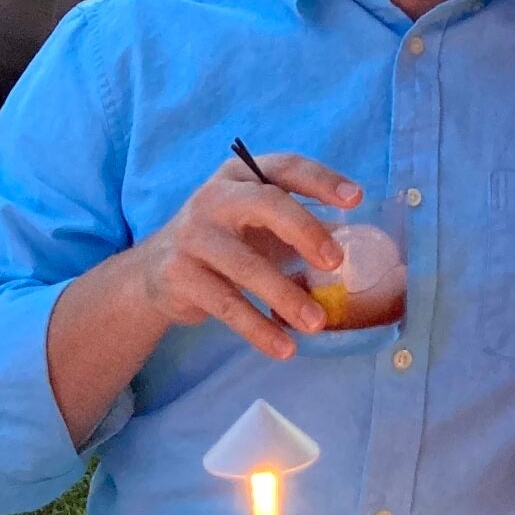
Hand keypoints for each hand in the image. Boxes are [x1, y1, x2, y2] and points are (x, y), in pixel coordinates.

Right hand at [128, 153, 360, 359]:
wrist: (155, 272)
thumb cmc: (226, 240)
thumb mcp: (260, 224)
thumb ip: (303, 227)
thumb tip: (360, 244)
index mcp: (242, 175)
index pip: (286, 168)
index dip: (322, 181)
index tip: (356, 200)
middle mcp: (215, 197)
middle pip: (265, 203)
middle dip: (304, 229)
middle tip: (336, 262)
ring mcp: (193, 235)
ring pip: (246, 265)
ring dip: (285, 296)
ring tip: (317, 322)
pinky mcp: (180, 275)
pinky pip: (227, 305)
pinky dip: (258, 329)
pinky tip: (285, 347)